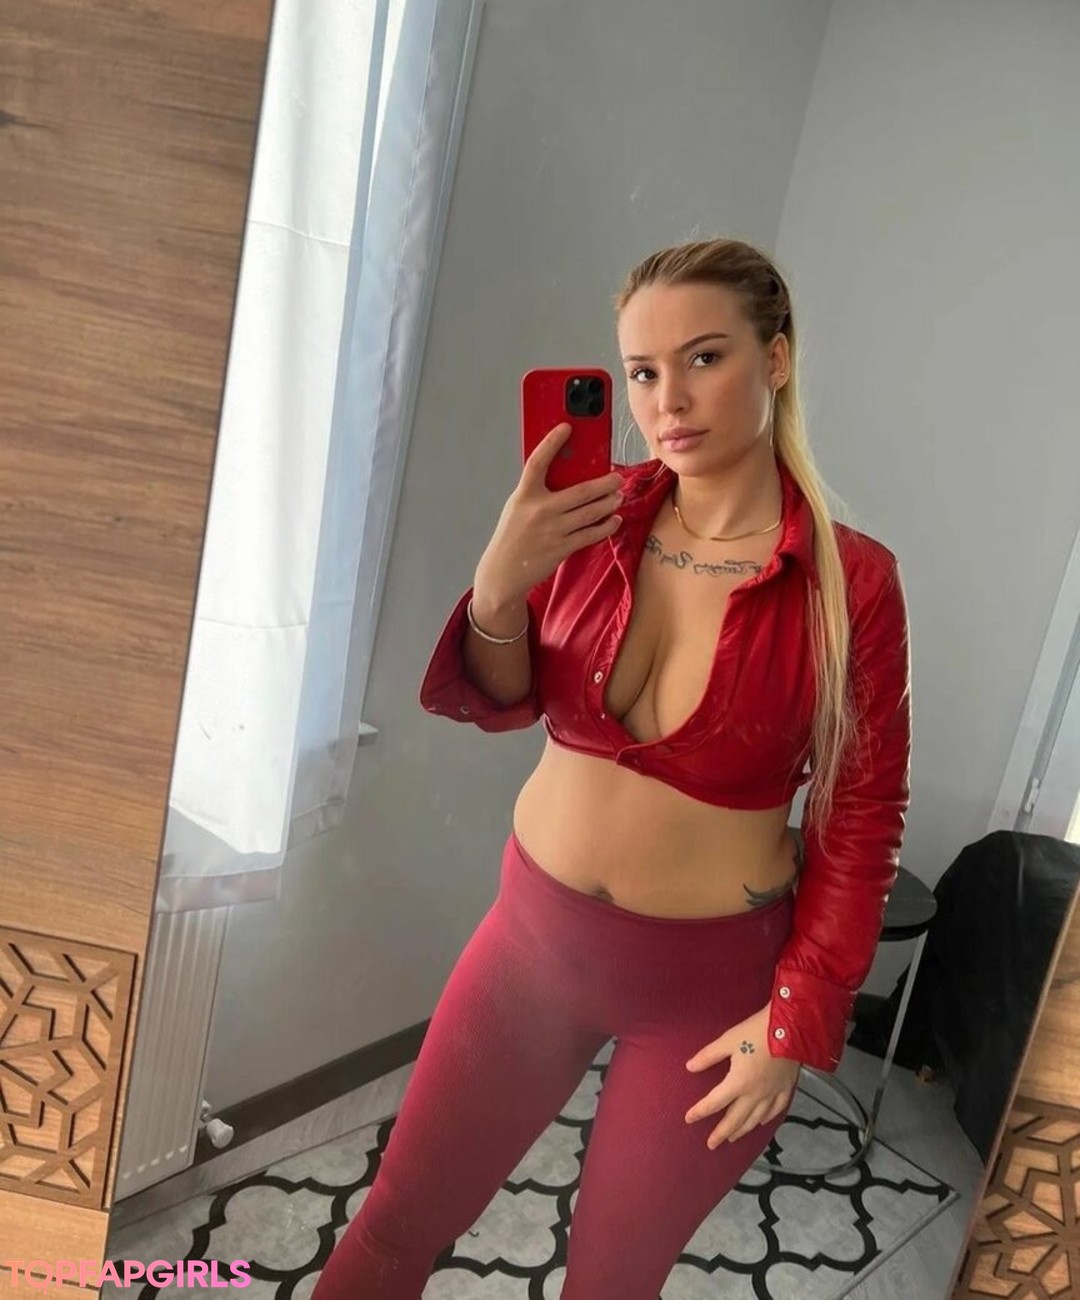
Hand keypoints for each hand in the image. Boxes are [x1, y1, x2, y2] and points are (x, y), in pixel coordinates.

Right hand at [474, 423, 622, 607]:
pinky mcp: (562, 547)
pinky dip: (606, 526)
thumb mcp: (518, 508)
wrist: (503, 572)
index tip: (566, 427)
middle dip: (604, 483)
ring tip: (618, 496)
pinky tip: (614, 520)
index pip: (538, 461)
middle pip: (581, 491)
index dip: (552, 442)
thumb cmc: (513, 536)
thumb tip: (569, 476)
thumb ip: (537, 493)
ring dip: (609, 503)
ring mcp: (552, 530)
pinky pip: (591, 534)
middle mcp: (539, 510)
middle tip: (617, 477)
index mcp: (524, 495)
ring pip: (591, 512)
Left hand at [684, 1003, 800, 1147]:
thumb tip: (690, 1067)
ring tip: (733, 1138)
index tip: (689, 1118)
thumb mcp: (727, 1040)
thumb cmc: (757, 1032)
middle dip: (722, 1132)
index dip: (700, 1111)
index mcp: (738, 1083)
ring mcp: (772, 1093)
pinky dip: (767, 1118)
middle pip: (736, 1118)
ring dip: (742, 1130)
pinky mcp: (786, 1087)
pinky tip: (761, 1122)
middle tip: (711, 1144)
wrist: (790, 1028)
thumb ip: (708, 1056)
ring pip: (755, 1119)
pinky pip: (776, 1109)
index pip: (715, 1102)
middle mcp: (755, 1094)